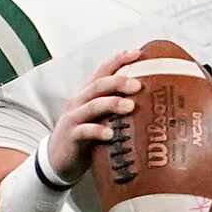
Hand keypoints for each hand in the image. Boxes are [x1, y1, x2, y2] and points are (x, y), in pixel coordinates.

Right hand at [45, 49, 141, 182]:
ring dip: (112, 104)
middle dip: (119, 82)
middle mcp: (80, 101)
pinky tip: (110, 134)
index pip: (103, 71)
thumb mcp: (101, 117)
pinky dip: (97, 131)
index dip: (118, 60)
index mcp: (89, 94)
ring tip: (130, 106)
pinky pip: (84, 131)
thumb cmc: (87, 136)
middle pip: (99, 85)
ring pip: (93, 106)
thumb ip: (117, 107)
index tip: (137, 52)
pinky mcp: (71, 137)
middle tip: (138, 85)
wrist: (59, 159)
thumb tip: (152, 102)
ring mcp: (74, 118)